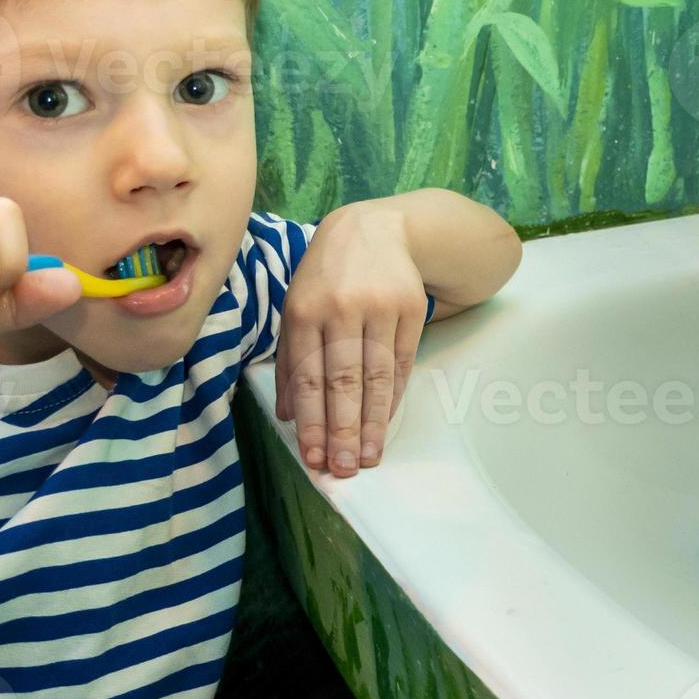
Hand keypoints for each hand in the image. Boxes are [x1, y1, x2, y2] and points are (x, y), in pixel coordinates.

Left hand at [275, 201, 425, 477]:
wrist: (374, 229)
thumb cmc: (325, 279)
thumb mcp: (296, 308)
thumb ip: (291, 361)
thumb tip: (287, 416)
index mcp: (304, 310)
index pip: (308, 375)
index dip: (311, 420)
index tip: (312, 457)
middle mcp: (341, 308)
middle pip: (344, 380)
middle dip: (342, 430)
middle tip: (343, 469)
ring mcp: (379, 307)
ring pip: (376, 375)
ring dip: (372, 423)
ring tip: (369, 457)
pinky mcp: (410, 308)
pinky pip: (402, 362)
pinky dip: (393, 397)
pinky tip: (385, 424)